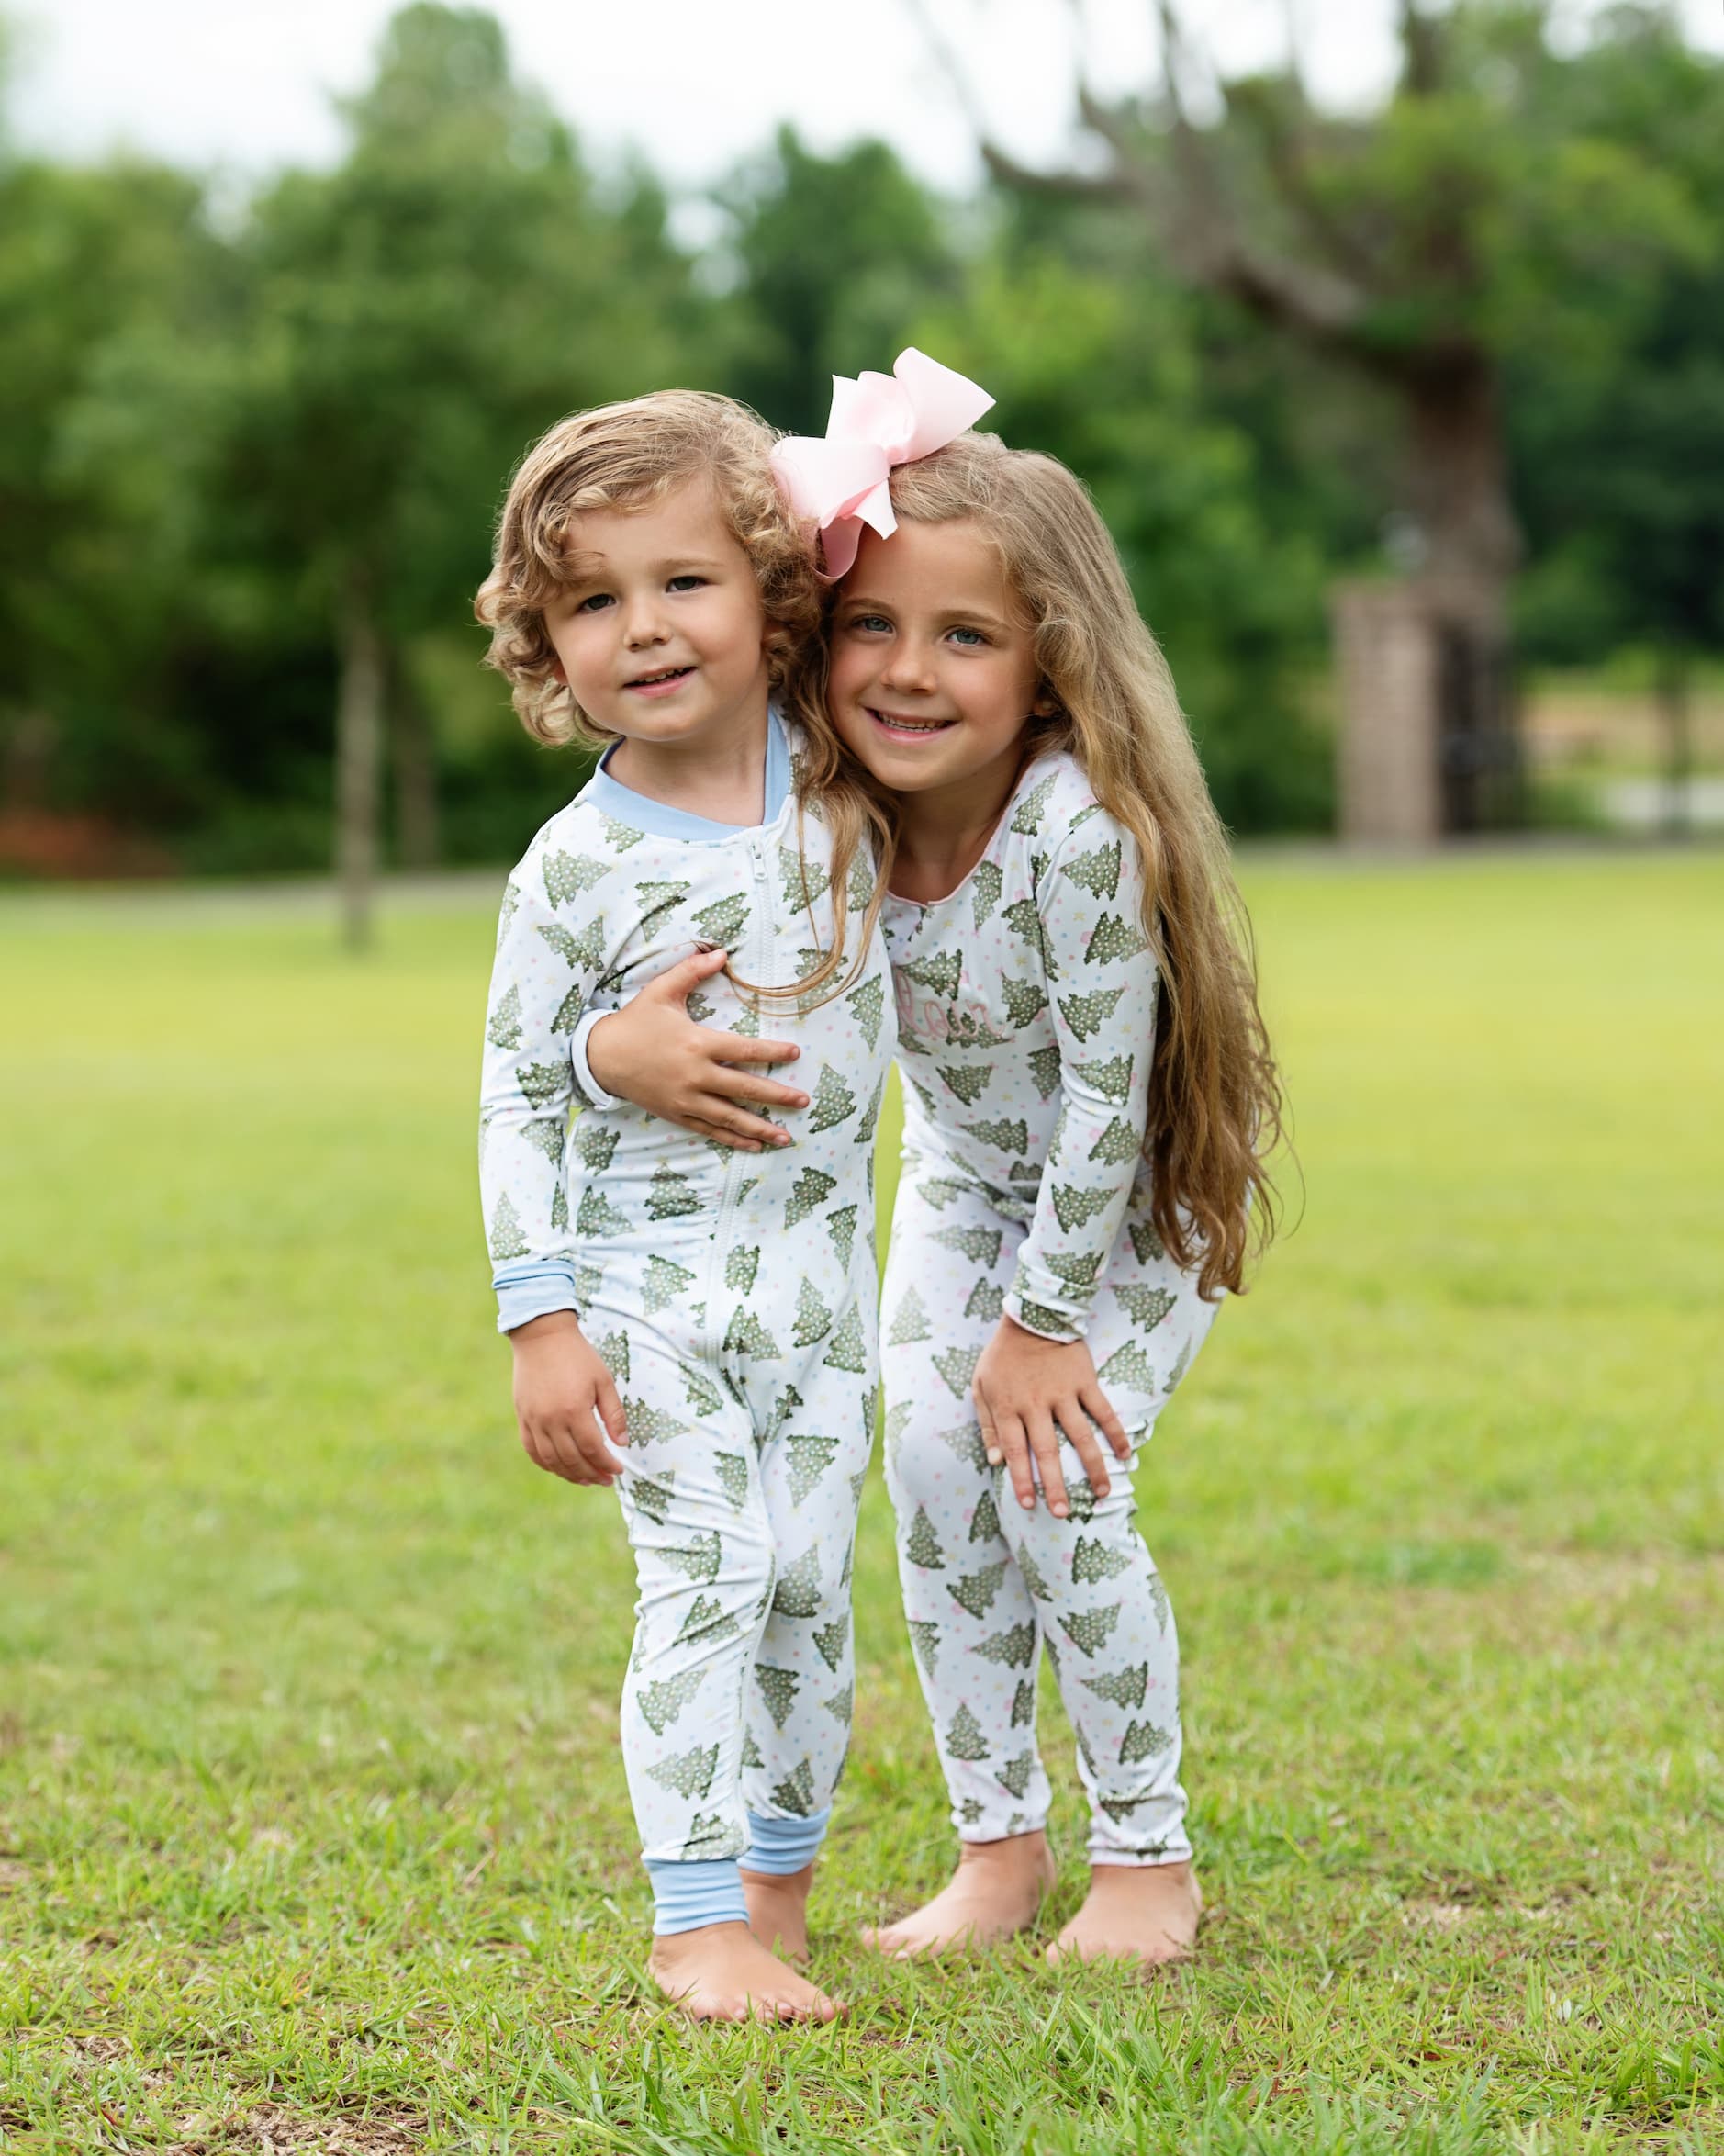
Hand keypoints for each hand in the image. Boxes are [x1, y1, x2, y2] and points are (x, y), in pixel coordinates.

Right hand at [509, 1311, 627, 1484]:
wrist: (542, 1336)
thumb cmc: (578, 1356)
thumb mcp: (604, 1380)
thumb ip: (614, 1414)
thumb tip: (623, 1443)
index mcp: (574, 1410)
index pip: (593, 1449)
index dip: (607, 1464)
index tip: (618, 1470)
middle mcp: (551, 1420)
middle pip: (572, 1460)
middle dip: (592, 1474)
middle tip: (606, 1480)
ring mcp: (533, 1420)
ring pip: (552, 1460)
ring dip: (570, 1475)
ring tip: (586, 1480)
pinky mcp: (522, 1418)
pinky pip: (532, 1450)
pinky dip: (547, 1464)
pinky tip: (560, 1469)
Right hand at [586, 947, 807, 1150]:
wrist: (602, 1056)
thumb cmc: (635, 1021)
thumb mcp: (661, 990)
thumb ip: (692, 971)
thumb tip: (722, 953)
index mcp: (697, 1043)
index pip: (744, 1049)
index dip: (772, 1051)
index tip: (796, 1053)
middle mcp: (695, 1075)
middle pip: (744, 1088)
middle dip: (777, 1096)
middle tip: (804, 1100)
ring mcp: (686, 1098)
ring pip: (730, 1116)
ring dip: (760, 1127)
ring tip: (786, 1136)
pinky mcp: (677, 1113)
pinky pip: (710, 1130)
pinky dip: (733, 1139)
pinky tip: (754, 1145)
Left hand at [972, 1317, 1131, 1517]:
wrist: (1032, 1316)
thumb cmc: (1002, 1356)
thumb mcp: (981, 1386)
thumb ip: (988, 1424)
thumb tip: (994, 1461)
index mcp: (1008, 1406)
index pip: (1014, 1451)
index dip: (1021, 1479)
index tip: (1028, 1504)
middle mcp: (1036, 1404)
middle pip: (1046, 1451)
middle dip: (1054, 1485)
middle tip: (1062, 1513)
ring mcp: (1063, 1393)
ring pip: (1080, 1437)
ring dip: (1093, 1468)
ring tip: (1102, 1494)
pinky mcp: (1085, 1382)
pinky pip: (1104, 1411)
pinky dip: (1116, 1434)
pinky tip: (1125, 1456)